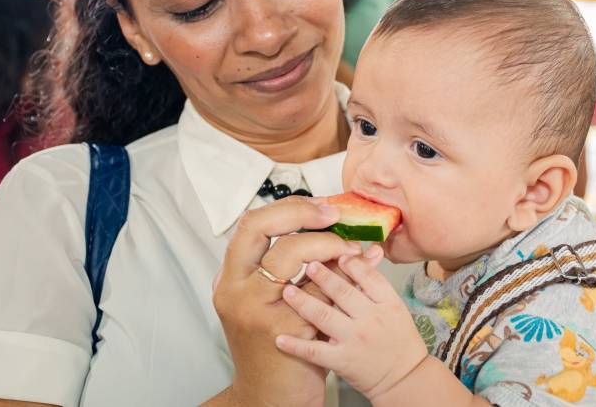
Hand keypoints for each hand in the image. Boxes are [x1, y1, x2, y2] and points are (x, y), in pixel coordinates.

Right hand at [212, 196, 361, 406]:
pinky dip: (345, 275)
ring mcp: (255, 310)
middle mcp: (235, 290)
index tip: (319, 207)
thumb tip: (335, 225)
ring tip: (355, 244)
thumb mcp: (269, 301)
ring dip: (331, 246)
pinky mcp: (281, 330)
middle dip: (306, 217)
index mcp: (230, 278)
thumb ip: (291, 267)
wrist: (271, 397)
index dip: (287, 209)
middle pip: (267, 231)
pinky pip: (318, 291)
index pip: (250, 224)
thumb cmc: (272, 344)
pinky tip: (365, 265)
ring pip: (294, 257)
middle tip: (335, 218)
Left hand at [275, 246, 427, 400]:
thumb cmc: (398, 340)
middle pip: (343, 292)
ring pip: (324, 316)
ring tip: (288, 291)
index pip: (368, 276)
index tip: (335, 253)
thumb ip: (376, 282)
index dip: (350, 263)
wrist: (404, 378)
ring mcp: (355, 340)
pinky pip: (314, 351)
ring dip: (303, 302)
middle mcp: (372, 319)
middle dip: (322, 276)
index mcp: (388, 303)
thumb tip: (366, 249)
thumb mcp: (394, 307)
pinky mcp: (342, 360)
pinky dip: (295, 345)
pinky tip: (280, 338)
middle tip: (307, 263)